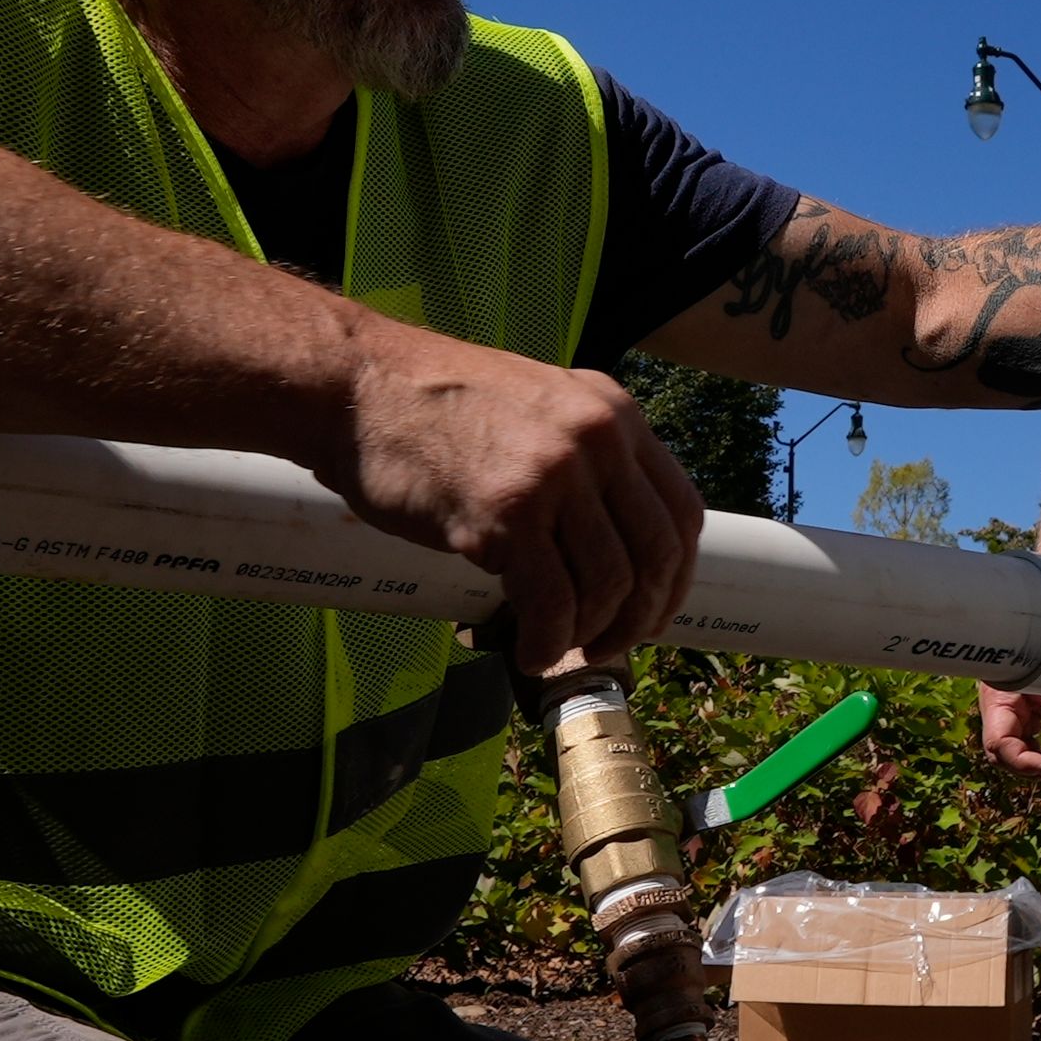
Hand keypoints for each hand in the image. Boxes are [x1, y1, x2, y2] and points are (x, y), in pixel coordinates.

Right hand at [306, 315, 709, 668]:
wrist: (359, 387)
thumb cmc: (433, 406)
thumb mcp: (537, 408)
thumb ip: (583, 459)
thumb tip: (608, 540)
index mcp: (614, 414)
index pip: (682, 510)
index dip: (675, 576)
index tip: (654, 611)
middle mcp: (598, 440)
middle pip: (655, 553)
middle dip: (640, 616)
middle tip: (608, 646)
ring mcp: (556, 475)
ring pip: (608, 584)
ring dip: (589, 634)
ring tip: (560, 651)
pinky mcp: (507, 513)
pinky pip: (552, 602)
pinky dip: (547, 641)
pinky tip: (528, 653)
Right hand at [977, 682, 1040, 777]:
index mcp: (998, 700)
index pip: (1000, 746)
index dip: (1026, 764)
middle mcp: (998, 712)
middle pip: (1004, 755)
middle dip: (1031, 767)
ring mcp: (1007, 714)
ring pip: (1013, 752)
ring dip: (1037, 762)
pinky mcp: (1019, 713)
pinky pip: (1025, 740)